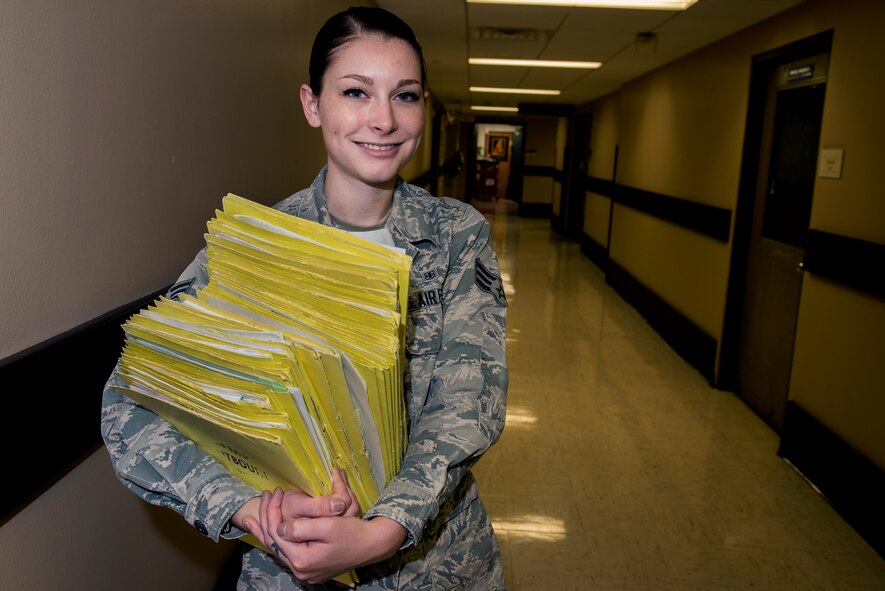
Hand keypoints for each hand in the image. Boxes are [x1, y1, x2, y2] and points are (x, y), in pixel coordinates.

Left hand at [260, 488, 406, 583]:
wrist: (372, 545)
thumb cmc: (352, 532)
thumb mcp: (328, 525)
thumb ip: (300, 527)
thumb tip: (280, 527)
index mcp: (303, 560)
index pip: (277, 534)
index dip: (272, 511)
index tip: (274, 492)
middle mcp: (301, 571)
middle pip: (275, 543)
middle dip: (266, 519)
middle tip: (264, 496)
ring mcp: (305, 572)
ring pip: (280, 549)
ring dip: (267, 530)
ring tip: (252, 518)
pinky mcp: (311, 568)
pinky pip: (289, 552)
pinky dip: (278, 540)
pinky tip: (272, 532)